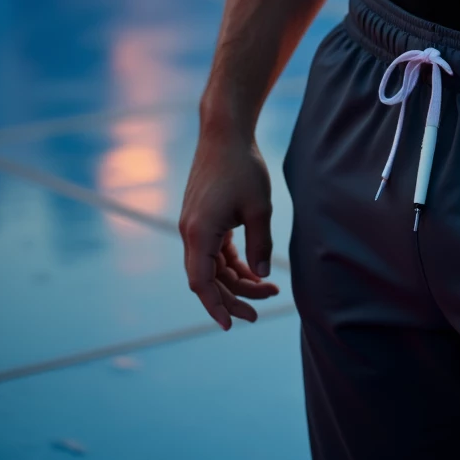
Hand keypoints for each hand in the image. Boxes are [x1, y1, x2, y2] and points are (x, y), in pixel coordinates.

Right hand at [179, 132, 279, 329]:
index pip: (202, 283)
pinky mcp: (202, 217)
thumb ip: (259, 245)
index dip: (216, 307)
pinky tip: (254, 269)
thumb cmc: (243, 166)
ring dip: (237, 279)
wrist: (225, 132)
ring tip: (269, 287)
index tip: (230, 326)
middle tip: (261, 310)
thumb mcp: (259, 208)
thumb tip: (260, 277)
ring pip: (212, 265)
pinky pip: (214, 250)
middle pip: (208, 279)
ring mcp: (194, 225)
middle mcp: (190, 232)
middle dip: (233, 297)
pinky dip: (232, 262)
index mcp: (199, 233)